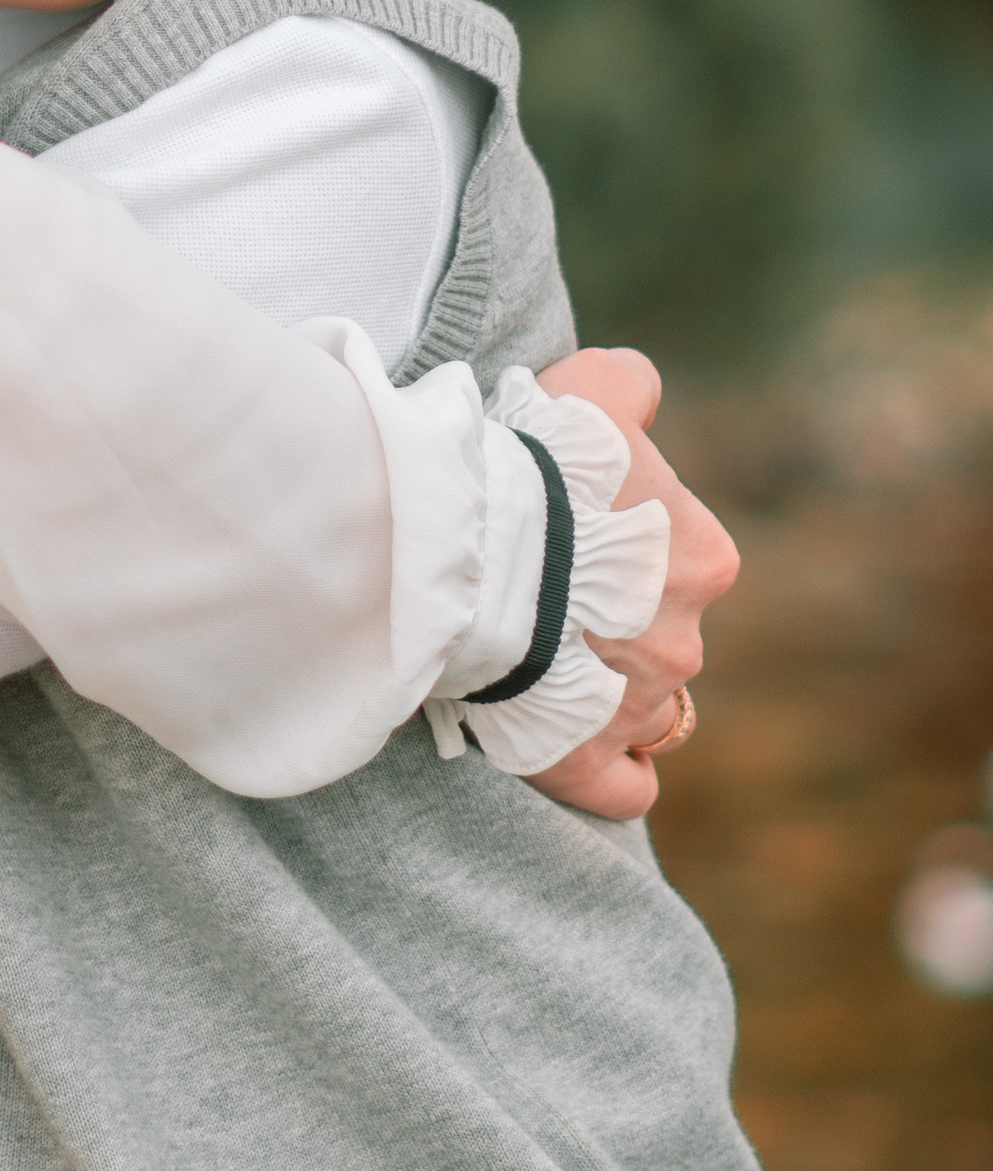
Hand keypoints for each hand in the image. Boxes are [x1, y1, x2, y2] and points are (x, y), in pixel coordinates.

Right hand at [524, 348, 739, 821]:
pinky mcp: (585, 760)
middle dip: (614, 622)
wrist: (469, 543)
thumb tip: (638, 386)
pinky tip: (585, 755)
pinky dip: (611, 776)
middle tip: (541, 594)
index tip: (569, 532)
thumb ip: (628, 384)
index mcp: (702, 558)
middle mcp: (685, 639)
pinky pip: (622, 787)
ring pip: (645, 709)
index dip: (623, 544)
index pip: (681, 557)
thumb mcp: (588, 388)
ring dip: (608, 692)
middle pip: (661, 635)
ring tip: (544, 667)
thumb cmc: (531, 461)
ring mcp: (638, 708)